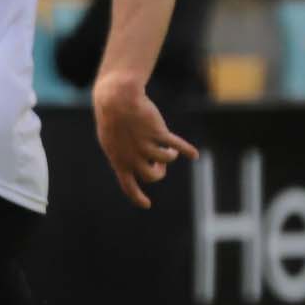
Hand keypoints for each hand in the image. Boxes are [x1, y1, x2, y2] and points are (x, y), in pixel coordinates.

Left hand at [92, 71, 197, 209]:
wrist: (117, 100)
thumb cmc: (111, 119)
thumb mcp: (111, 141)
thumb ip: (123, 155)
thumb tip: (138, 165)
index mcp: (120, 161)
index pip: (129, 186)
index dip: (138, 197)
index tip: (147, 204)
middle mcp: (133, 156)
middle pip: (152, 175)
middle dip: (159, 171)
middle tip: (159, 162)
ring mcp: (147, 145)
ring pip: (166, 159)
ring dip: (170, 155)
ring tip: (169, 149)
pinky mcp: (158, 133)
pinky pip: (177, 144)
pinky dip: (186, 150)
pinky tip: (194, 154)